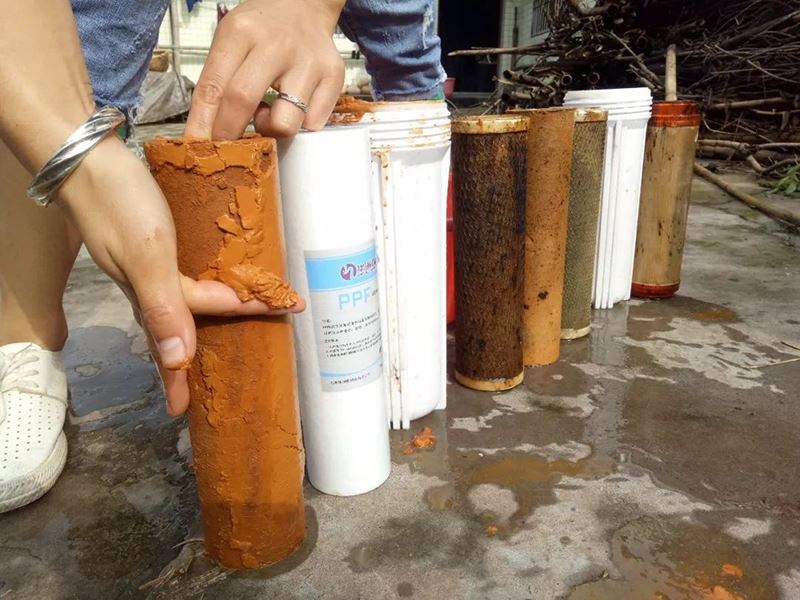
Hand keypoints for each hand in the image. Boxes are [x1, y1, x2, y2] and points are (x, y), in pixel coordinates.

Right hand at [57, 136, 301, 415]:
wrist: (85, 154)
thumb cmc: (117, 202)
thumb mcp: (147, 255)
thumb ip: (165, 306)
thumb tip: (180, 360)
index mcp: (147, 297)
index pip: (172, 347)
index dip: (182, 378)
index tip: (186, 412)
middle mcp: (145, 285)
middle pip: (170, 332)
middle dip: (182, 363)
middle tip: (197, 386)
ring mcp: (145, 262)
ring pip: (175, 304)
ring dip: (193, 325)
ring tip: (206, 341)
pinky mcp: (148, 239)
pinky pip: (176, 275)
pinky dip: (192, 288)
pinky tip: (199, 282)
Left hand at [185, 0, 345, 139]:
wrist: (304, 6)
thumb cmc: (262, 30)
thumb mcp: (230, 41)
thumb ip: (217, 82)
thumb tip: (205, 133)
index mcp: (241, 32)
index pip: (214, 86)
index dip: (203, 124)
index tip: (197, 149)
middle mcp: (276, 45)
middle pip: (243, 102)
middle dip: (229, 134)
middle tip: (227, 145)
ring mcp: (309, 62)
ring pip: (285, 123)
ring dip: (270, 130)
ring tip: (268, 114)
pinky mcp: (334, 77)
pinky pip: (313, 124)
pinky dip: (298, 124)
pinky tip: (291, 106)